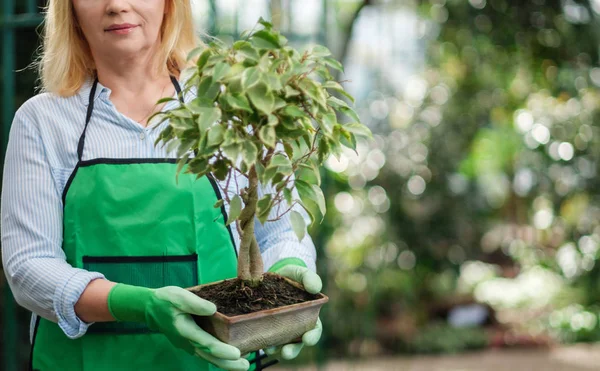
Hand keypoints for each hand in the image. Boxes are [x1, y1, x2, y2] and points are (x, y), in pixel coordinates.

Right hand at [108, 284, 249, 370]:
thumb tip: (214, 309)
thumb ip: (196, 303)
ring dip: (225, 363)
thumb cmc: (166, 300)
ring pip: (208, 357)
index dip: (222, 350)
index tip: (237, 354)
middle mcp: (188, 342)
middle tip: (246, 366)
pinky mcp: (190, 343)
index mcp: (186, 330)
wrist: (150, 308)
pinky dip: (219, 356)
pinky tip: (231, 355)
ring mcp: (188, 345)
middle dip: (228, 364)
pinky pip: (206, 353)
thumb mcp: (179, 296)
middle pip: (210, 357)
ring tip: (244, 364)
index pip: (206, 343)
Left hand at [267, 259, 323, 359]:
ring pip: (280, 345)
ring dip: (276, 350)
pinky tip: (257, 342)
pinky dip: (262, 342)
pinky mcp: (264, 327)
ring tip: (270, 349)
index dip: (312, 337)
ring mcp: (279, 328)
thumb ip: (309, 278)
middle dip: (292, 350)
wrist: (271, 274)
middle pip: (297, 344)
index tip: (307, 339)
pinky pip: (264, 339)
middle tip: (286, 352)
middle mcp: (295, 326)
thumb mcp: (300, 273)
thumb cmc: (291, 276)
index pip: (314, 330)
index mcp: (308, 316)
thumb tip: (315, 288)